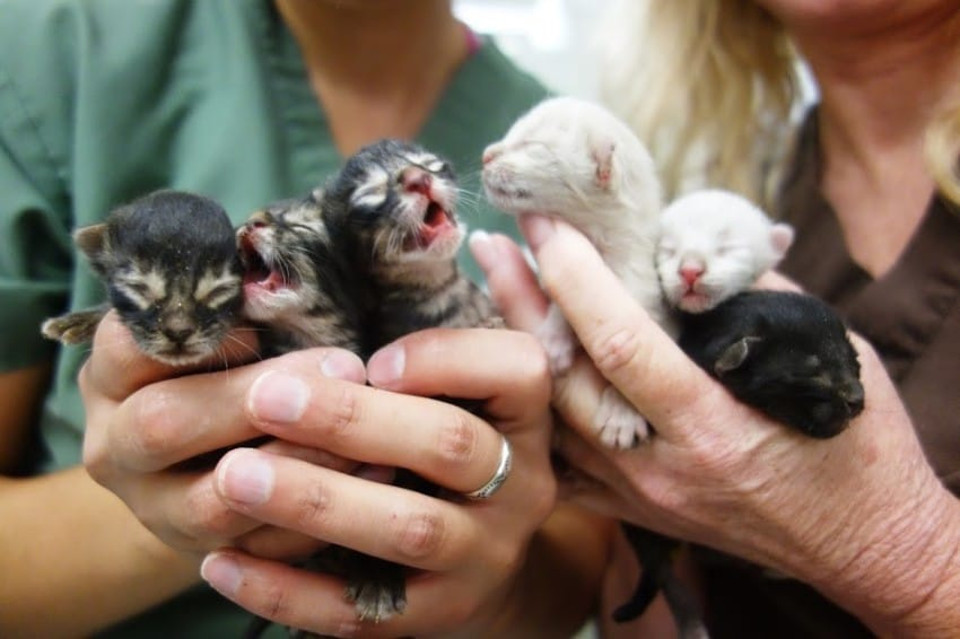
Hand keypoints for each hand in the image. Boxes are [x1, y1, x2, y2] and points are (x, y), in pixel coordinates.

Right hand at [81, 311, 364, 559]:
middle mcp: (116, 446)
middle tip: (344, 364)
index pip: (130, 345)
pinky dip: (319, 518)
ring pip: (214, 502)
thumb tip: (283, 272)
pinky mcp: (203, 555)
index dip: (198, 332)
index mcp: (113, 376)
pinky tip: (374, 476)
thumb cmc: (222, 372)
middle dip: (257, 397)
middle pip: (165, 424)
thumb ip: (237, 309)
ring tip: (368, 432)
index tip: (261, 321)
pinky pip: (260, 547)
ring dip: (298, 464)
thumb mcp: (215, 334)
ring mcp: (154, 509)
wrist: (199, 467)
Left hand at [198, 327, 555, 636]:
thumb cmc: (472, 444)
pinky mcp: (438, 615)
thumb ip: (492, 315)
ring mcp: (484, 556)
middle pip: (451, 447)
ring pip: (407, 529)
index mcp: (530, 416)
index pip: (516, 370)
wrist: (490, 565)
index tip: (370, 358)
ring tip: (233, 474)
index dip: (444, 358)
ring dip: (318, 500)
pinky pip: (364, 611)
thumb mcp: (490, 386)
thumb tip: (493, 240)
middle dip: (355, 420)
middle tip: (264, 397)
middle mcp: (520, 485)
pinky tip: (223, 563)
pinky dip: (290, 590)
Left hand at [472, 220, 959, 633]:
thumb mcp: (829, 359)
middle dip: (523, 302)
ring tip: (496, 286)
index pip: (619, 341)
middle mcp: (660, 468)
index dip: (575, 277)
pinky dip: (534, 410)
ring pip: (553, 419)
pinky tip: (513, 366)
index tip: (546, 224)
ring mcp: (638, 496)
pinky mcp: (632, 511)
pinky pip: (562, 461)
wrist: (865, 545)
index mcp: (713, 427)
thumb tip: (688, 253)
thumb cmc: (857, 450)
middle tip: (491, 245)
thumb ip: (756, 299)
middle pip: (566, 378)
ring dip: (519, 346)